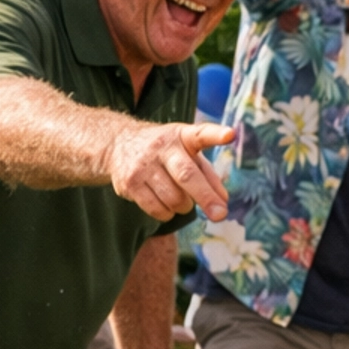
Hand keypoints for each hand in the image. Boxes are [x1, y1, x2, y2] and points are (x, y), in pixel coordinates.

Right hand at [108, 121, 232, 221]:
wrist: (118, 144)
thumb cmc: (165, 152)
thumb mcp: (187, 153)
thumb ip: (208, 174)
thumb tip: (223, 200)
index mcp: (182, 136)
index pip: (200, 134)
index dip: (216, 135)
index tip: (229, 135)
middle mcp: (162, 147)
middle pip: (186, 175)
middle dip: (206, 197)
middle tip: (220, 215)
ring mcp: (143, 165)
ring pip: (173, 199)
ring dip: (184, 206)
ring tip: (180, 198)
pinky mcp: (129, 183)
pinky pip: (157, 210)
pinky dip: (167, 213)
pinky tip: (164, 203)